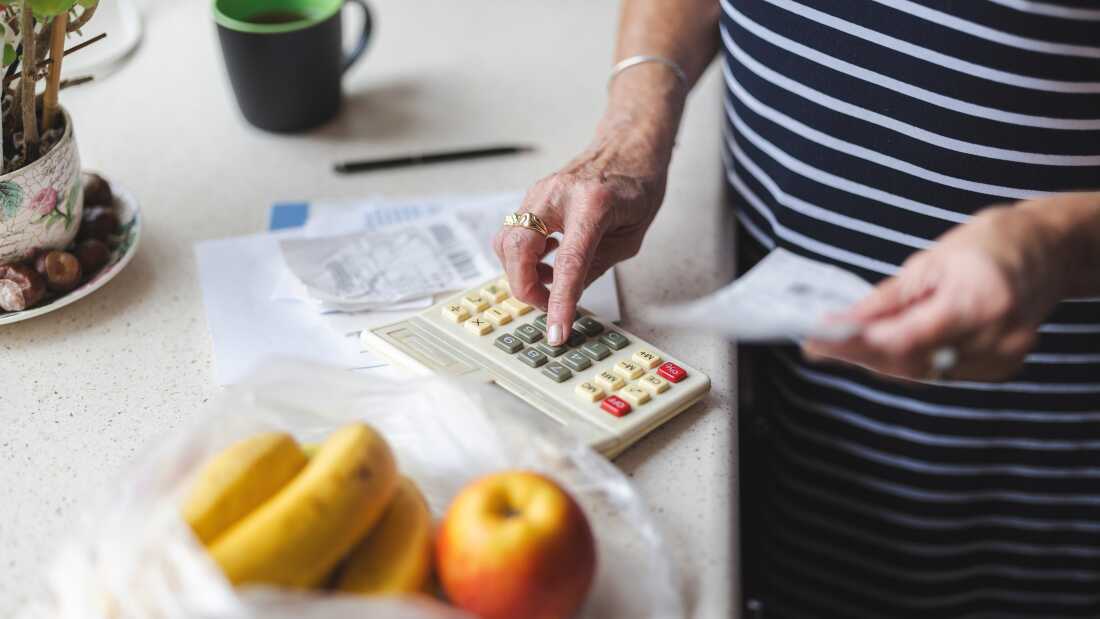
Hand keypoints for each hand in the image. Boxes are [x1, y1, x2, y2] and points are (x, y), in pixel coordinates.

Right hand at [494, 129, 670, 344]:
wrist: (627, 149)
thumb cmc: (635, 188)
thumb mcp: (628, 238)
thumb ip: (595, 267)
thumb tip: (568, 297)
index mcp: (593, 204)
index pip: (568, 262)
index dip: (560, 302)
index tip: (556, 331)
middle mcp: (557, 195)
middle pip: (518, 250)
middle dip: (525, 288)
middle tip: (546, 307)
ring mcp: (538, 193)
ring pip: (506, 242)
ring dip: (521, 274)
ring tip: (549, 284)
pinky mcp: (530, 198)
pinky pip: (512, 234)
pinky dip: (522, 258)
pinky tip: (546, 264)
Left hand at [802, 200, 1075, 381]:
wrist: (1047, 250)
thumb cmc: (988, 244)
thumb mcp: (930, 261)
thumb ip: (886, 299)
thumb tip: (842, 319)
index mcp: (978, 300)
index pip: (905, 337)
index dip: (857, 343)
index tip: (818, 340)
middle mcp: (996, 335)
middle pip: (911, 361)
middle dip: (859, 355)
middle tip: (818, 346)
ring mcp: (1003, 356)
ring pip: (923, 373)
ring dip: (879, 362)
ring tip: (841, 346)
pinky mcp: (1002, 366)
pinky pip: (942, 373)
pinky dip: (910, 362)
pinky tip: (883, 351)